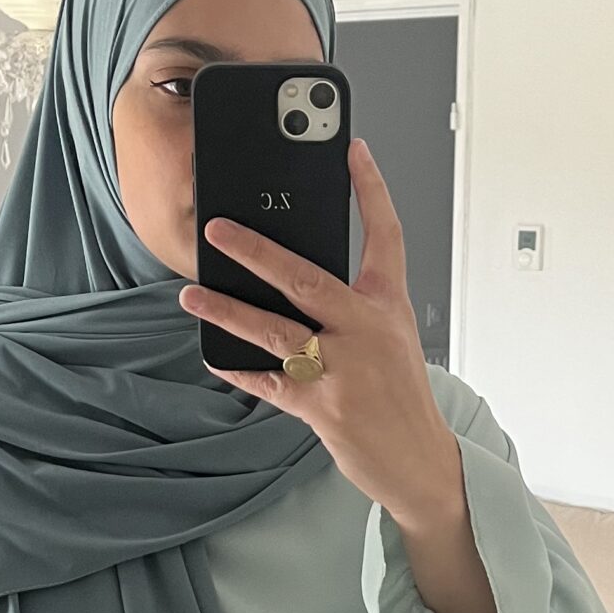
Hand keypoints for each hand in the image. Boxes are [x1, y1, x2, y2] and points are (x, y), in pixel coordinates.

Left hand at [178, 137, 461, 527]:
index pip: (386, 236)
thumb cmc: (401, 397)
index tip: (355, 151)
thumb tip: (291, 279)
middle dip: (256, 251)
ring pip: (274, 330)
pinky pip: (268, 382)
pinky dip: (239, 368)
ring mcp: (344, 370)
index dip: (371, 189)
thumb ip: (352, 308)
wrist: (421, 461)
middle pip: (305, 278)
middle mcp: (367, 331)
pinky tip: (214, 356)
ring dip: (227, 311)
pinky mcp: (323, 408)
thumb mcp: (392, 339)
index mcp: (388, 308)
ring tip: (192, 295)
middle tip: (217, 229)